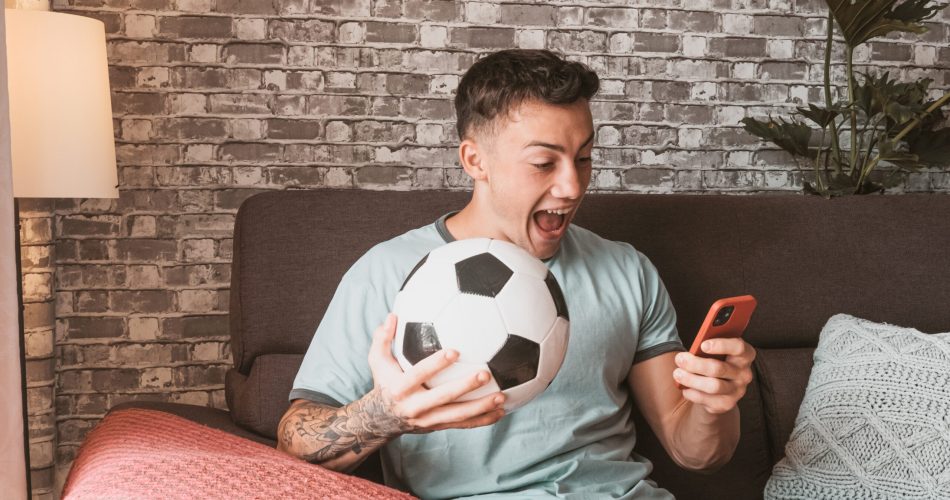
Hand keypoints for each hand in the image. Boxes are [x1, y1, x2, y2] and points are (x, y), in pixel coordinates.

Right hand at [365, 313, 505, 435]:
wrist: (381, 420)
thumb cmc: (384, 382)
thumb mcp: (377, 361)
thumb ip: (382, 339)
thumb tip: (392, 315)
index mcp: (400, 388)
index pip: (419, 375)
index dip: (436, 364)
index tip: (455, 351)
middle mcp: (415, 407)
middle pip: (443, 398)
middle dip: (465, 387)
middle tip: (485, 374)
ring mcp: (428, 420)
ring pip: (457, 415)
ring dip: (481, 407)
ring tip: (502, 397)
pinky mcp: (438, 427)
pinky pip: (463, 425)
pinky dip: (483, 420)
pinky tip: (501, 411)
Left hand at [672, 338, 755, 414]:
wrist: (718, 387)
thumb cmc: (714, 360)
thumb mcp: (714, 351)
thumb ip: (707, 347)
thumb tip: (692, 351)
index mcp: (745, 354)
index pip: (738, 347)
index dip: (721, 345)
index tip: (703, 344)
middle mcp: (744, 373)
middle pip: (719, 368)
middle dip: (696, 364)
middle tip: (680, 359)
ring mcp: (737, 390)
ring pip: (713, 386)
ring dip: (692, 380)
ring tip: (677, 374)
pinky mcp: (727, 404)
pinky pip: (707, 400)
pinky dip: (692, 393)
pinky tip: (684, 388)